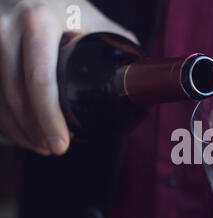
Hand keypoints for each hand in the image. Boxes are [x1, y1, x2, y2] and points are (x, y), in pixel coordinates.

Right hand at [0, 0, 136, 154]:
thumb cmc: (62, 3)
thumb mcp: (89, 15)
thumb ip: (114, 39)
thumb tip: (140, 71)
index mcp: (38, 20)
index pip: (41, 79)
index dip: (50, 118)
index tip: (63, 143)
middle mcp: (6, 26)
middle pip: (17, 95)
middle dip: (36, 131)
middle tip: (55, 149)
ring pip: (0, 98)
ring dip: (19, 129)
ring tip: (41, 144)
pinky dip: (4, 117)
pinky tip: (20, 130)